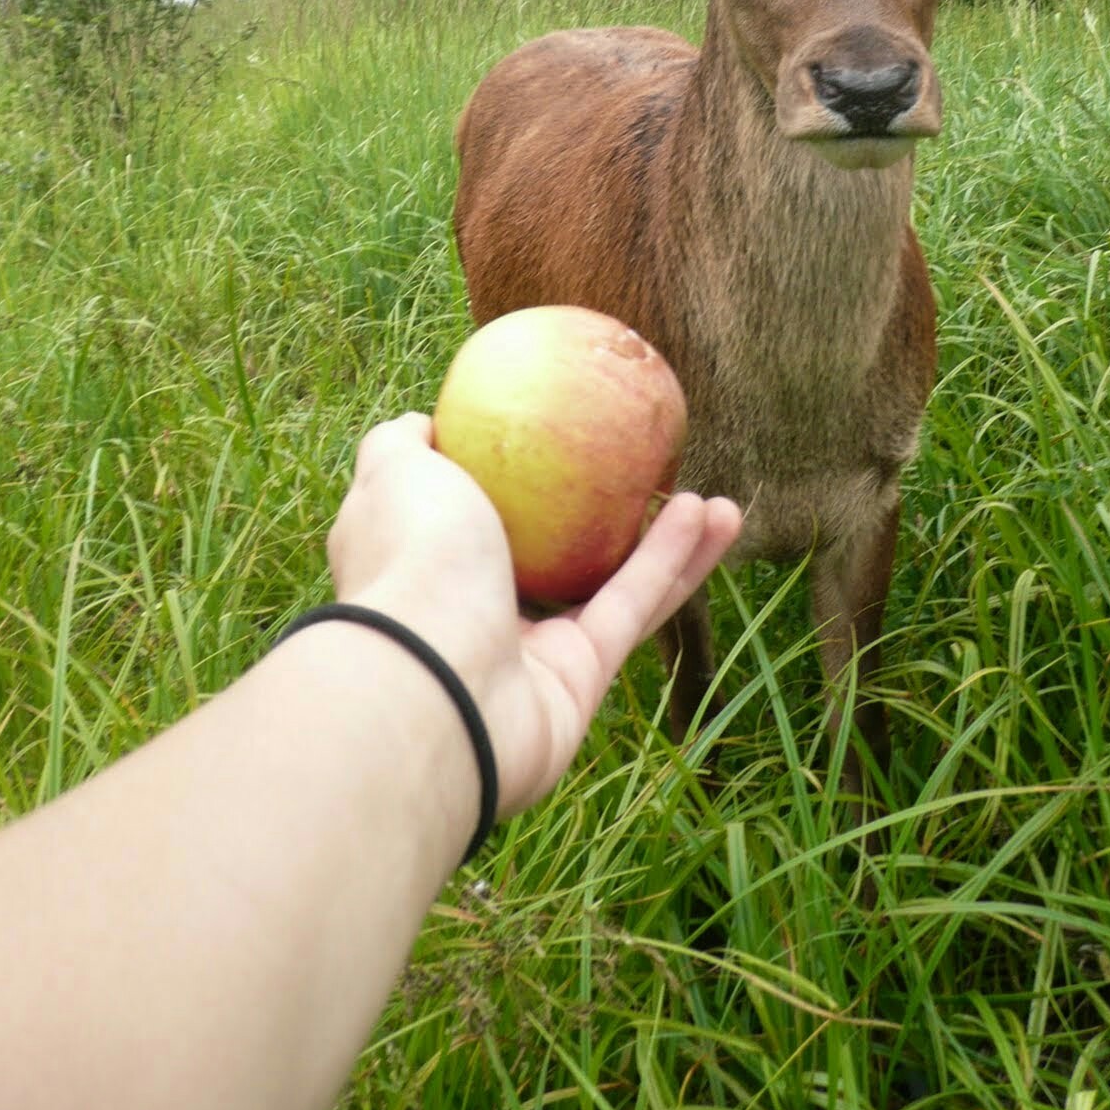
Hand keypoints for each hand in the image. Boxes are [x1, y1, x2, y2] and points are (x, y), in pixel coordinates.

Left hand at [325, 414, 739, 813]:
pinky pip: (632, 608)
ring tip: (713, 498)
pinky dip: (672, 562)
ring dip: (666, 542)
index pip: (476, 519)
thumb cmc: (412, 565)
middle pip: (559, 555)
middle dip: (610, 517)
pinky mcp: (578, 682)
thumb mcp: (396, 473)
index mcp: (433, 563)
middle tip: (655, 472)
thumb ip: (402, 444)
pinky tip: (712, 515)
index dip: (521, 483)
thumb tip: (427, 424)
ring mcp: (530, 652)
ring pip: (610, 584)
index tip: (563, 440)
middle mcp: (479, 610)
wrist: (432, 685)